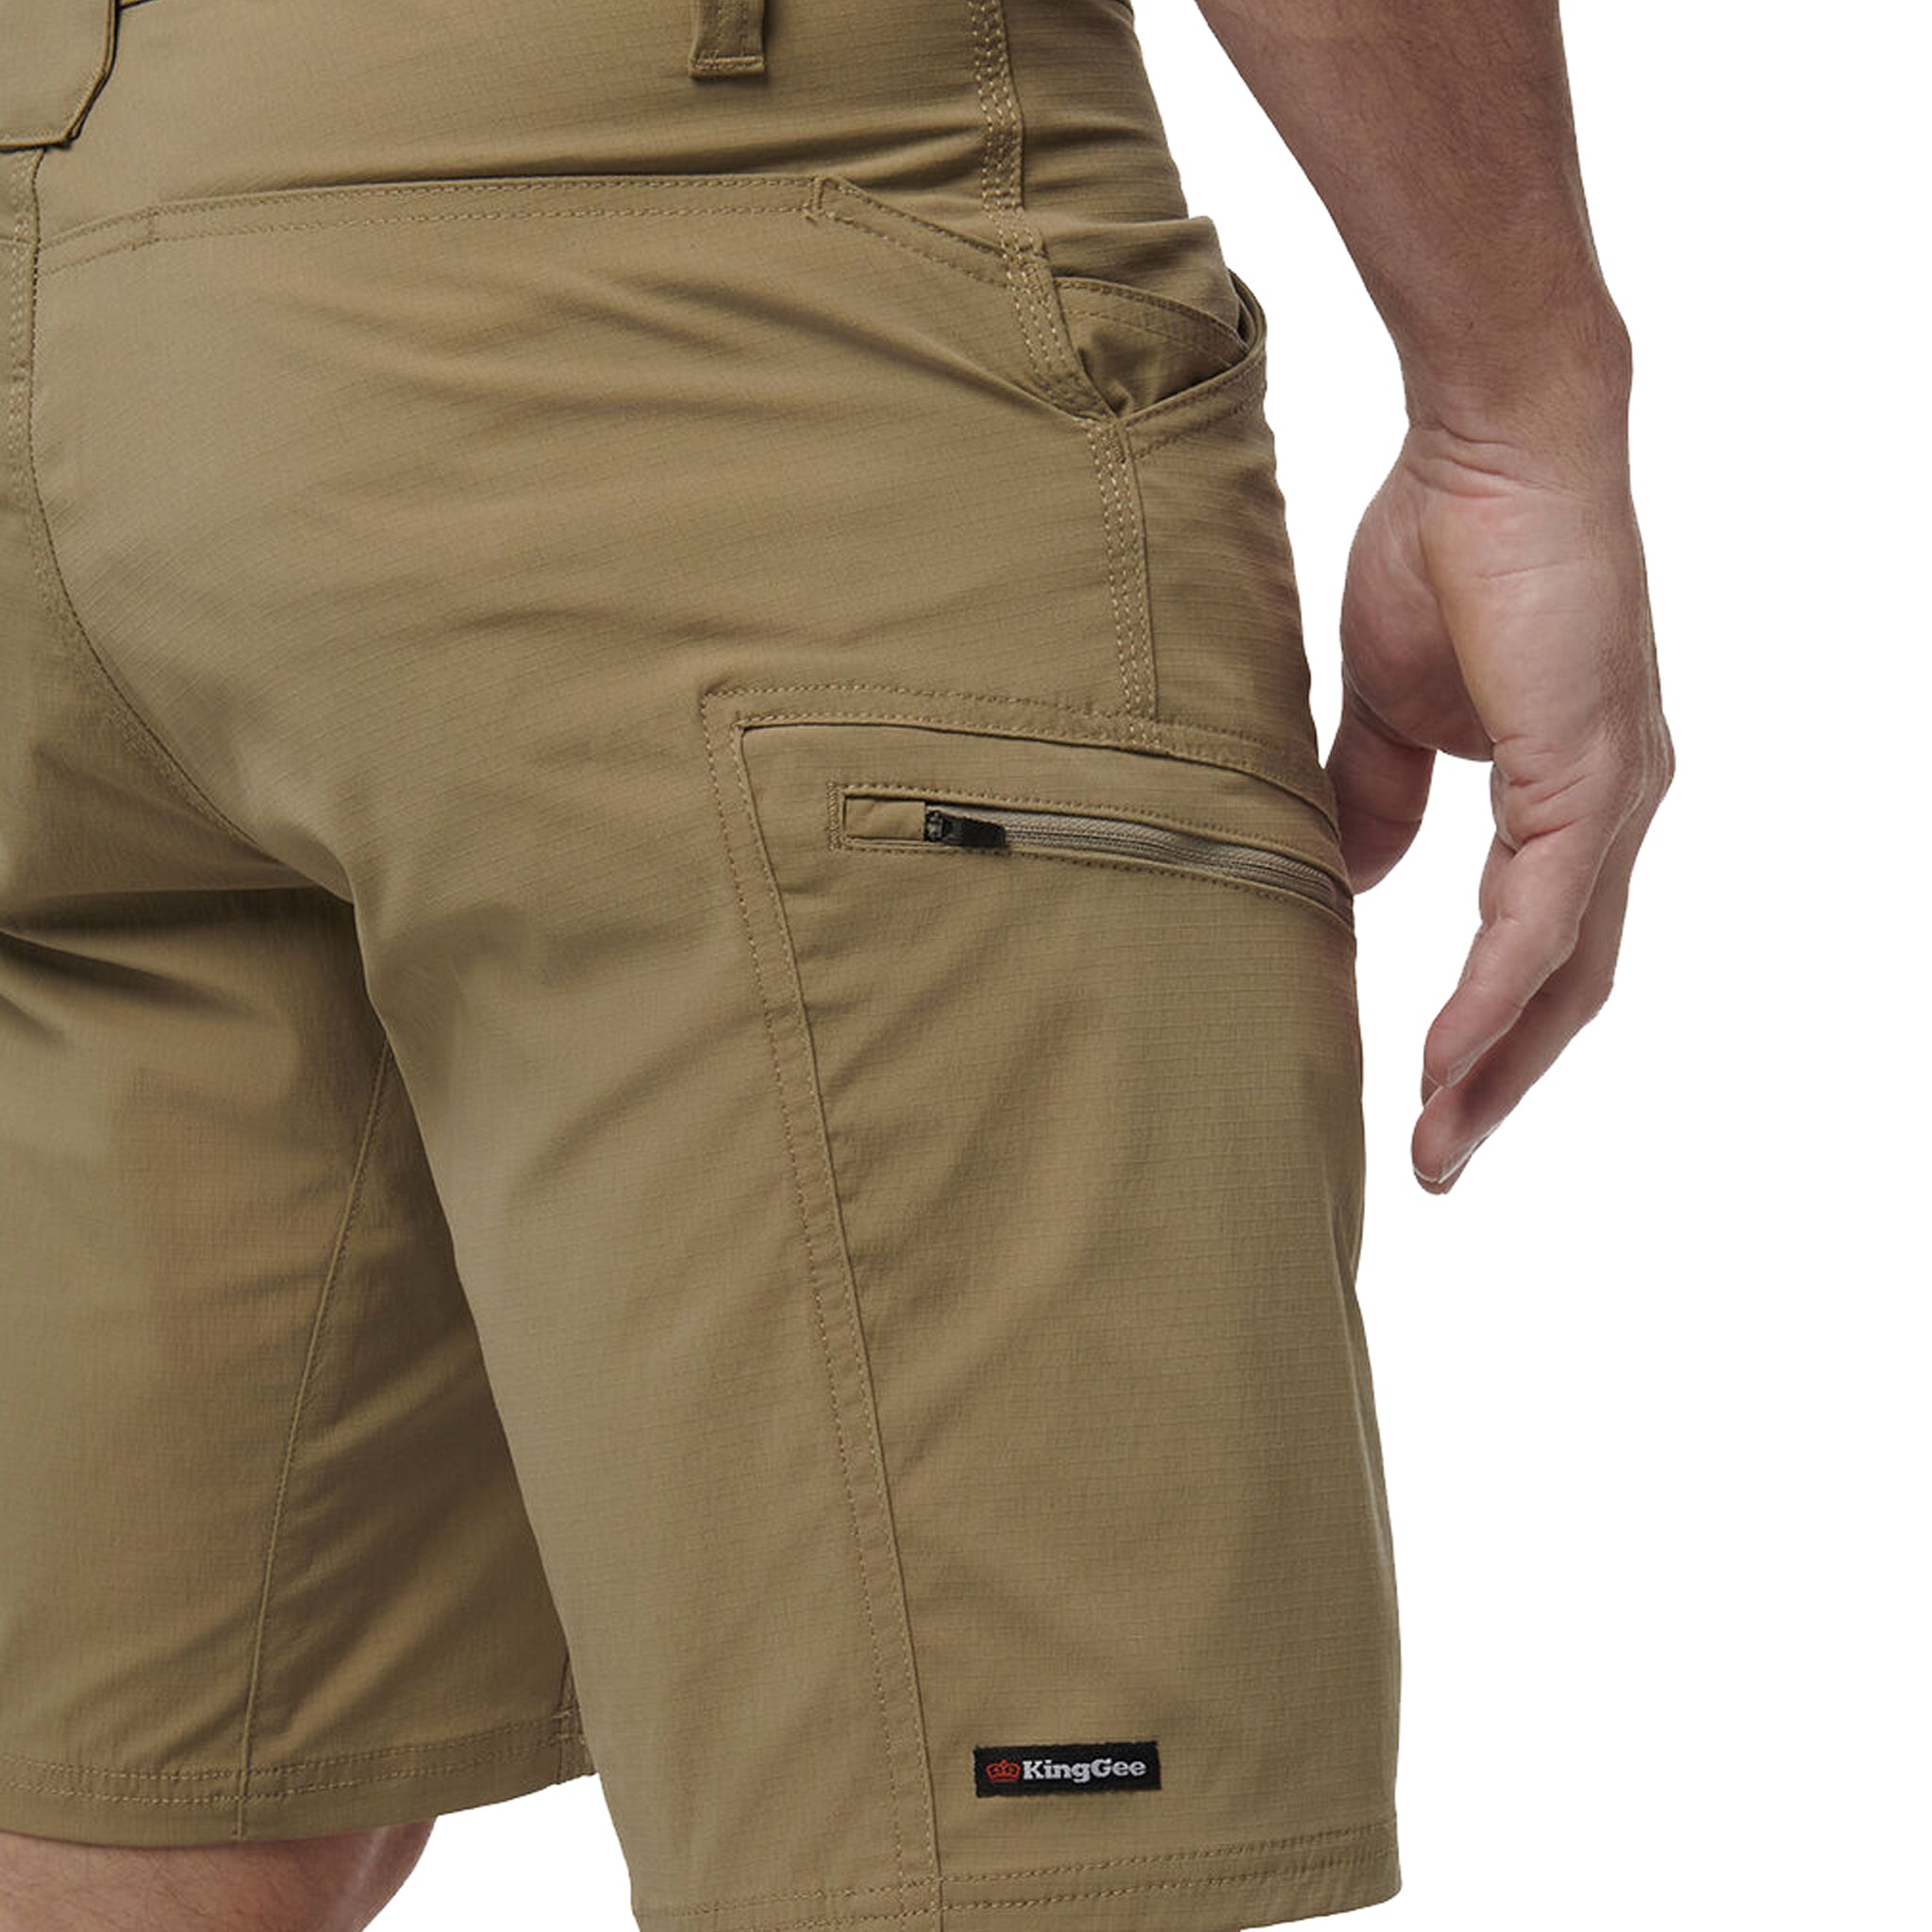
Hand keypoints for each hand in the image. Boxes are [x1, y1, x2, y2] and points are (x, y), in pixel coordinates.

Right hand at [1324, 403, 1673, 1192]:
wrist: (1494, 442)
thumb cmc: (1448, 548)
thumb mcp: (1394, 706)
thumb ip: (1382, 796)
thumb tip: (1355, 879)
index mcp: (1571, 793)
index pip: (1540, 946)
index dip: (1488, 1032)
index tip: (1428, 1102)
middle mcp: (1612, 807)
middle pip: (1567, 985)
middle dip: (1501, 1081)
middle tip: (1438, 1159)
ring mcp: (1612, 792)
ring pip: (1563, 969)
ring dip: (1496, 1065)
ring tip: (1437, 1139)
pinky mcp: (1588, 770)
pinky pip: (1543, 914)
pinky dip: (1495, 994)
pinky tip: (1449, 1057)